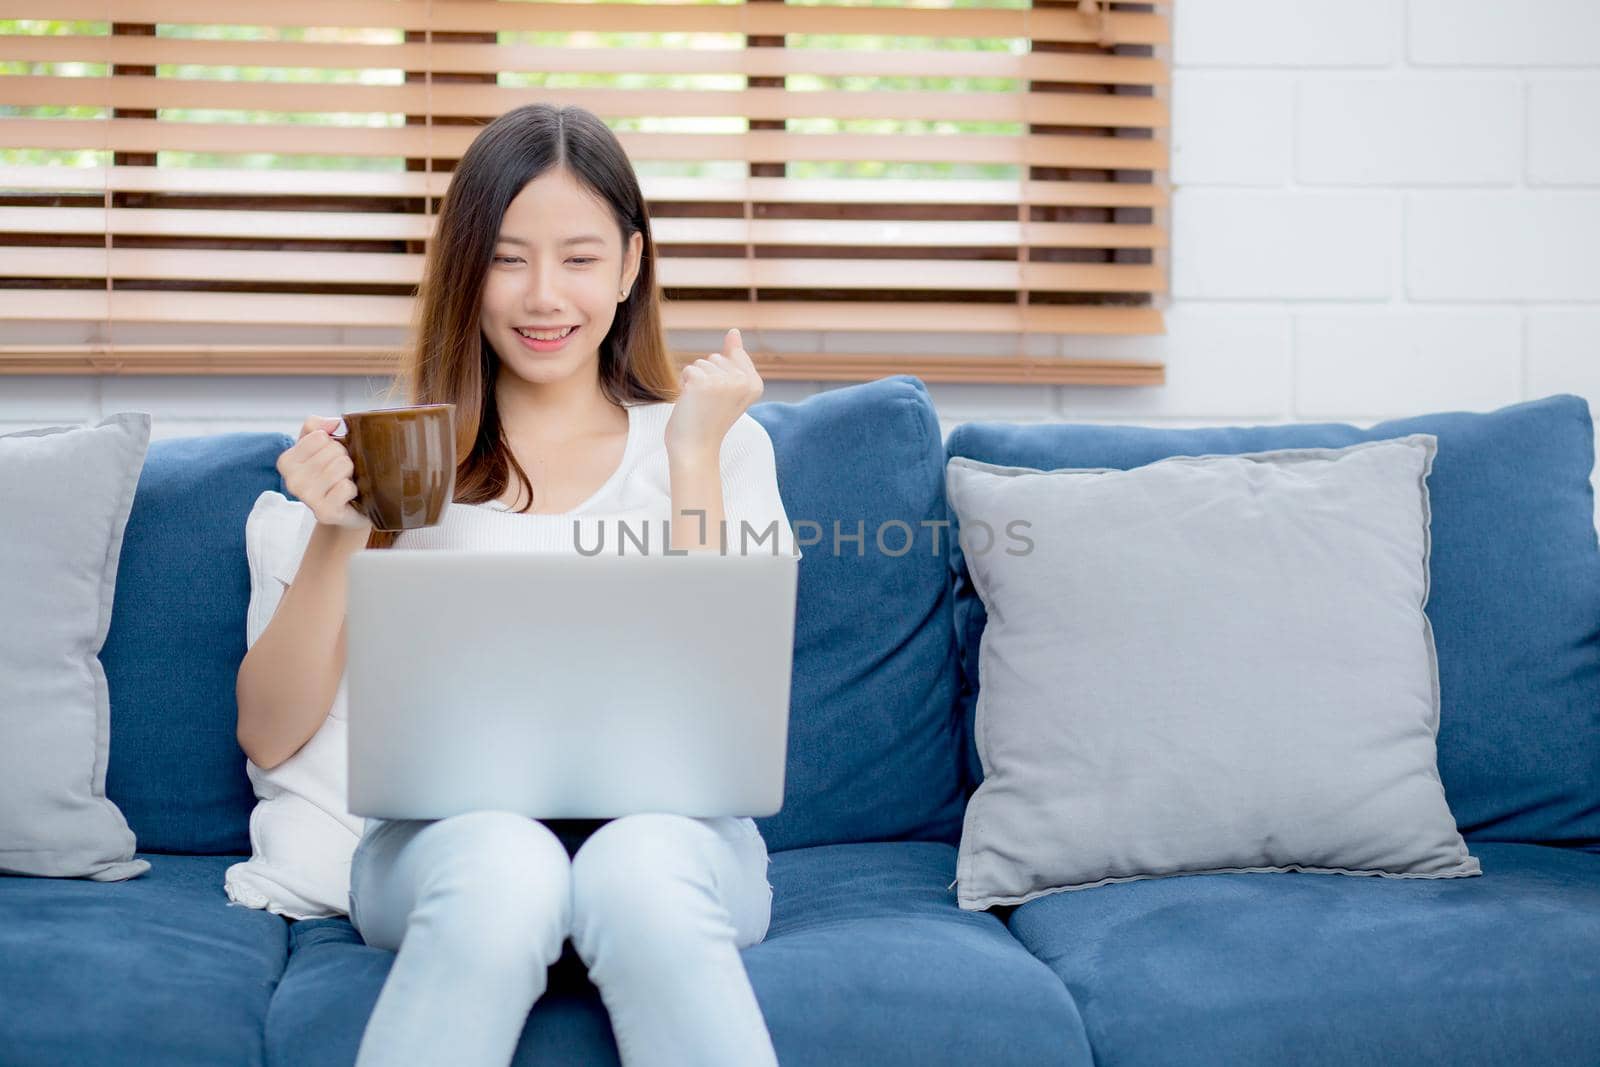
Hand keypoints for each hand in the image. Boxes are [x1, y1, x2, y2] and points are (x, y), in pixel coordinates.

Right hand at [277, 416, 372, 530]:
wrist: (347, 509)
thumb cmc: (332, 472)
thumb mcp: (320, 444)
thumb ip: (319, 425)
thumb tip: (334, 423)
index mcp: (286, 461)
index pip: (319, 435)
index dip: (333, 443)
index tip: (329, 458)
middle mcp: (291, 480)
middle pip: (333, 449)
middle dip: (344, 458)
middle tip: (339, 473)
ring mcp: (306, 498)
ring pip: (342, 465)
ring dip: (350, 473)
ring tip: (343, 482)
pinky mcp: (324, 512)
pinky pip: (347, 487)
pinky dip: (353, 489)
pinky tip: (347, 497)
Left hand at [665, 328, 763, 463]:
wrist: (695, 448)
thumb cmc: (709, 420)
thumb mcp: (728, 388)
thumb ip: (734, 359)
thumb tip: (734, 331)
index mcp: (756, 384)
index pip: (733, 355)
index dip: (720, 375)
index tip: (722, 399)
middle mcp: (744, 381)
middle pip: (716, 357)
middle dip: (707, 376)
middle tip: (709, 404)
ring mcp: (724, 382)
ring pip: (701, 363)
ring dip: (694, 382)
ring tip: (700, 404)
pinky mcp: (703, 383)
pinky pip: (688, 370)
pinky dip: (684, 386)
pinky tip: (691, 404)